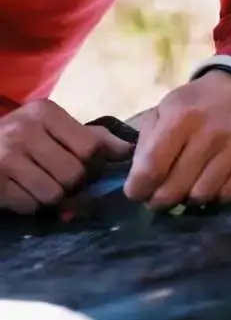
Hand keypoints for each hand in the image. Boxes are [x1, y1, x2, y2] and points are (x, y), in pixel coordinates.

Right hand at [0, 100, 132, 213]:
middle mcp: (24, 130)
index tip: (88, 168)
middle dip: (74, 185)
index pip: (91, 149)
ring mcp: (5, 157)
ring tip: (43, 185)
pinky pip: (30, 206)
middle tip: (63, 180)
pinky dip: (32, 206)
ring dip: (53, 198)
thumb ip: (94, 138)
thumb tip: (130, 150)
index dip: (95, 166)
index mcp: (45, 113)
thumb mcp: (56, 128)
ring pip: (53, 195)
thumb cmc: (22, 138)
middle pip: (74, 175)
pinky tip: (23, 192)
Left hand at [124, 70, 230, 208]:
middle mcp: (212, 133)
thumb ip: (146, 145)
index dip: (137, 189)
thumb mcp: (163, 111)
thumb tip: (139, 184)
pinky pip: (228, 196)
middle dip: (159, 200)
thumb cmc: (194, 105)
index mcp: (182, 117)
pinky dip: (215, 196)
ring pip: (202, 196)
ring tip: (186, 186)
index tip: (135, 192)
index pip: (151, 169)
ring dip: (189, 197)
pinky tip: (210, 182)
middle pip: (174, 189)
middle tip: (157, 197)